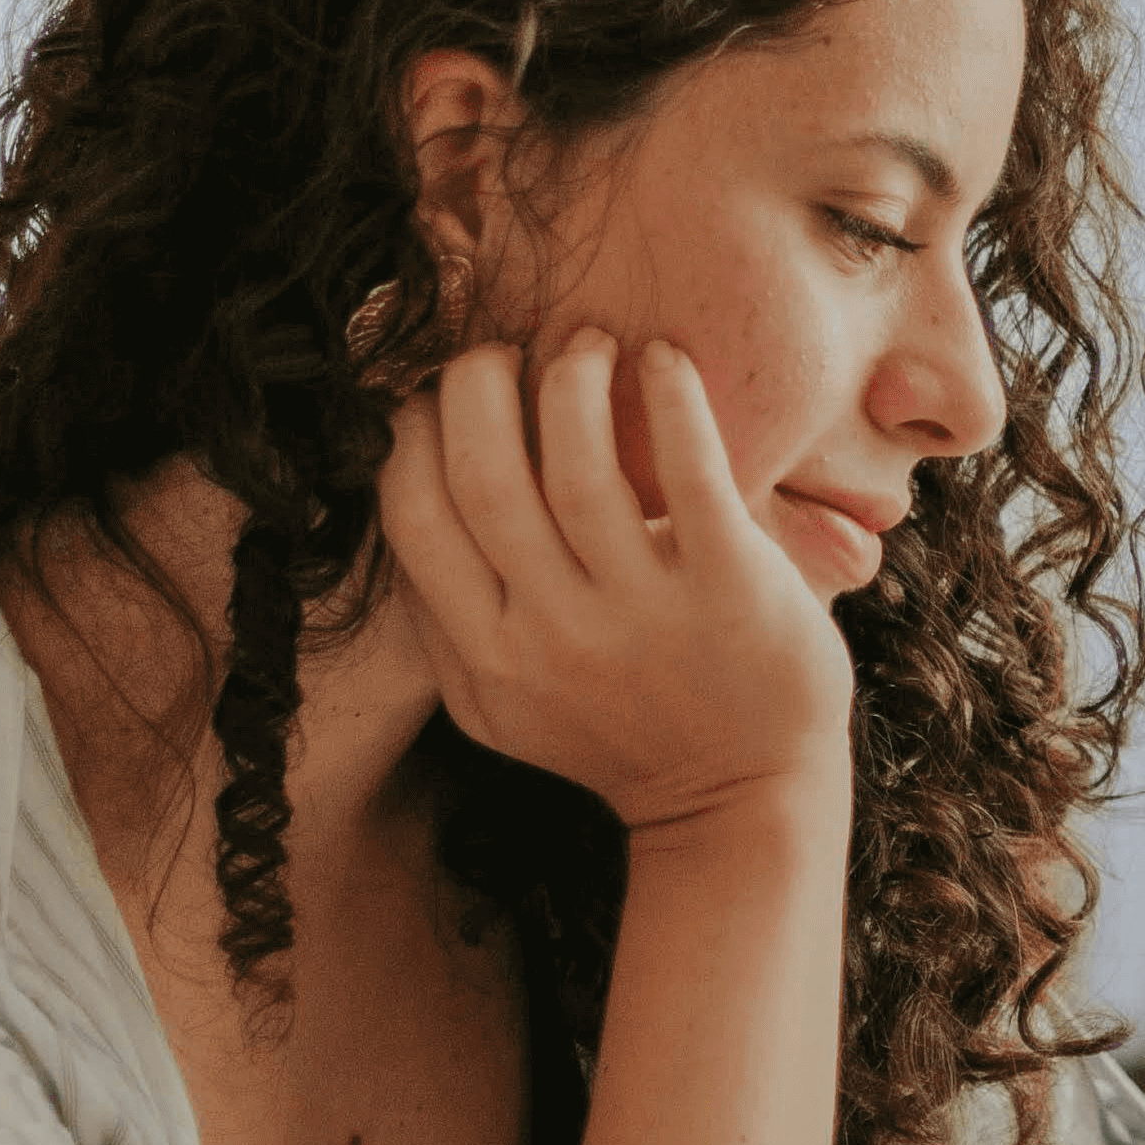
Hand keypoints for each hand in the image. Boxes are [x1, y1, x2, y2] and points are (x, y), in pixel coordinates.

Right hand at [377, 332, 854, 833]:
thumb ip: (446, 626)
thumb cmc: (623, 734)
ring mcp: (642, 613)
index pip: (415, 516)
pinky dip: (671, 399)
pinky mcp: (729, 589)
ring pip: (577, 464)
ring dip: (571, 378)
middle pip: (482, 475)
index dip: (409, 435)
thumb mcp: (504, 708)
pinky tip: (663, 359)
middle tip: (501, 350)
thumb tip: (401, 507)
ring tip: (586, 343)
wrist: (743, 801)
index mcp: (489, 655)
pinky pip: (689, 472)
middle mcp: (554, 634)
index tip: (430, 391)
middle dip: (477, 387)